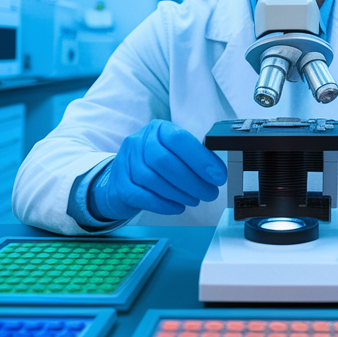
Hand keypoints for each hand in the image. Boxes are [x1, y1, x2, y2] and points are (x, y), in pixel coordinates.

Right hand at [89, 120, 227, 218]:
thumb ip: (193, 157)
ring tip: (194, 200)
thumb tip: (216, 172)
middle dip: (192, 180)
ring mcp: (126, 162)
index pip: (179, 139)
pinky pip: (142, 196)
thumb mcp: (173, 152)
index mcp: (158, 129)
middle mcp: (139, 141)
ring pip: (153, 179)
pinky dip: (164, 204)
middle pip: (164, 161)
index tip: (218, 176)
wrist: (122, 181)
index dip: (201, 159)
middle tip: (209, 193)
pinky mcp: (120, 185)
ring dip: (179, 193)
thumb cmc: (155, 166)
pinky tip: (177, 207)